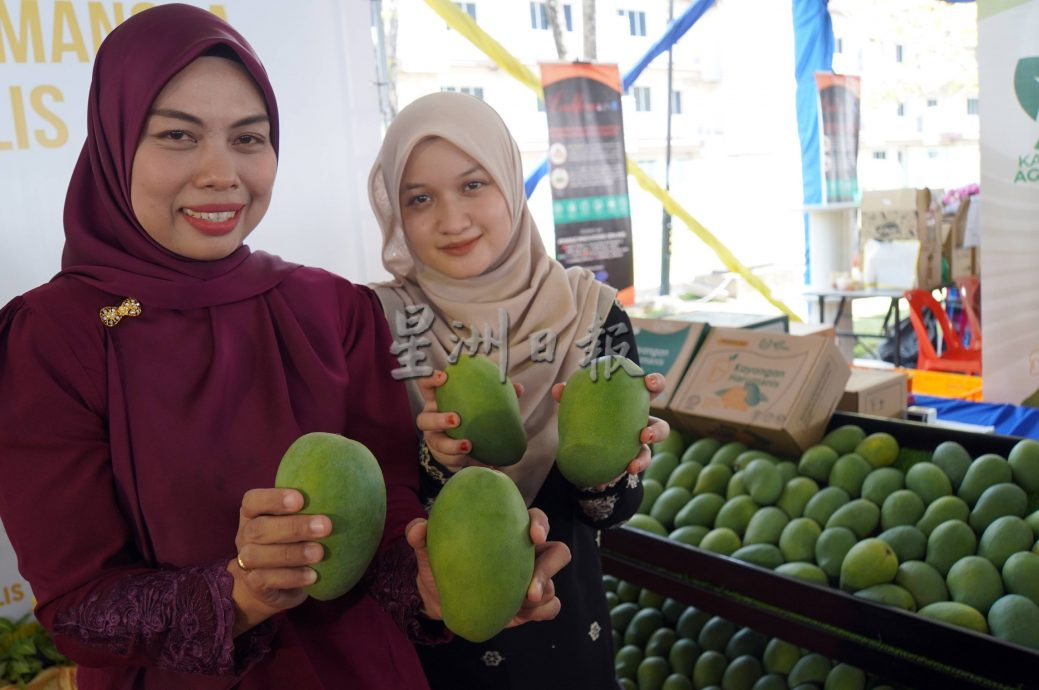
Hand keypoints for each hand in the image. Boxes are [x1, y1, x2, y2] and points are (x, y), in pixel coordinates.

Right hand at [228, 488, 329, 634]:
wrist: (270, 584)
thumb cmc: (290, 541)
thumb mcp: (295, 521)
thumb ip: (308, 509)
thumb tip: (344, 496)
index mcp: (253, 513)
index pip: (253, 500)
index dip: (274, 499)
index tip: (300, 499)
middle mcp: (245, 535)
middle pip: (260, 528)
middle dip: (293, 527)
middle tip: (325, 526)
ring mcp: (246, 560)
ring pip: (259, 555)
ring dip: (293, 553)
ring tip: (320, 553)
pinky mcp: (254, 583)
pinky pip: (266, 580)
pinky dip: (291, 577)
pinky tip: (312, 575)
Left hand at [406, 508, 568, 626]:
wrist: (441, 600)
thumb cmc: (440, 565)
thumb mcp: (429, 551)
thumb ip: (422, 536)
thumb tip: (417, 528)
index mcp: (510, 531)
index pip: (535, 519)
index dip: (540, 523)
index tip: (533, 534)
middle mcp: (528, 554)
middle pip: (558, 552)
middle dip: (550, 568)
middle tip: (530, 588)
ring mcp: (533, 580)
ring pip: (553, 583)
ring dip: (543, 594)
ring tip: (521, 605)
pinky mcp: (531, 606)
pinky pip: (550, 607)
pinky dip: (542, 611)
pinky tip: (523, 614)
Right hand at [416, 369, 522, 470]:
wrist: (467, 443)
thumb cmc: (472, 414)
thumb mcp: (480, 403)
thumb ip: (497, 394)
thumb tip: (518, 388)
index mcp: (437, 401)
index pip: (427, 386)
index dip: (430, 380)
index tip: (445, 377)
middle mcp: (430, 420)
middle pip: (423, 419)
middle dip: (438, 420)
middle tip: (456, 419)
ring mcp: (433, 439)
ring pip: (435, 443)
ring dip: (451, 445)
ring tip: (468, 445)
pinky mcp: (441, 457)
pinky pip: (448, 461)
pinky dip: (463, 460)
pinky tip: (479, 461)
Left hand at [551, 372, 670, 486]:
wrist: (585, 442)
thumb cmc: (590, 412)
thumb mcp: (579, 401)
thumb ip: (570, 394)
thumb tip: (559, 389)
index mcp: (635, 403)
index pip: (652, 390)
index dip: (656, 384)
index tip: (650, 383)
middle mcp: (641, 426)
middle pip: (661, 427)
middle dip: (658, 431)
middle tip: (646, 435)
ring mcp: (636, 447)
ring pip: (648, 454)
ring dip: (643, 460)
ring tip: (632, 466)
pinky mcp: (625, 464)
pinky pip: (623, 472)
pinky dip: (613, 477)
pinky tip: (601, 484)